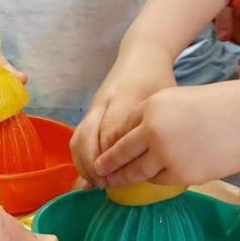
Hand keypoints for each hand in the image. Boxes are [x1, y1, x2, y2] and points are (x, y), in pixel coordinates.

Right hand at [71, 44, 176, 186]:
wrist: (141, 54)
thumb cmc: (157, 78)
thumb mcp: (162, 100)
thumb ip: (153, 128)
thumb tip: (154, 162)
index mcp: (125, 100)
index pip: (110, 135)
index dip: (111, 161)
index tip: (117, 181)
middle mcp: (103, 104)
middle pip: (87, 139)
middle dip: (92, 166)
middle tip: (106, 186)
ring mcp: (94, 107)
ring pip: (78, 139)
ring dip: (83, 164)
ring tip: (97, 184)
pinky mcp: (91, 110)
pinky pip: (78, 136)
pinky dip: (80, 156)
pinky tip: (90, 173)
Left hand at [92, 82, 239, 187]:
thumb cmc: (216, 105)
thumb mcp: (177, 100)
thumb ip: (154, 118)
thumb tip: (135, 141)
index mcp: (151, 107)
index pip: (121, 129)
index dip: (110, 144)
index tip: (102, 154)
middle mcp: (153, 130)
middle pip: (122, 154)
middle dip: (108, 167)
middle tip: (98, 175)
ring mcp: (166, 154)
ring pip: (138, 172)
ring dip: (125, 179)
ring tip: (115, 184)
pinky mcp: (181, 173)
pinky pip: (160, 180)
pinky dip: (154, 181)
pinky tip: (149, 183)